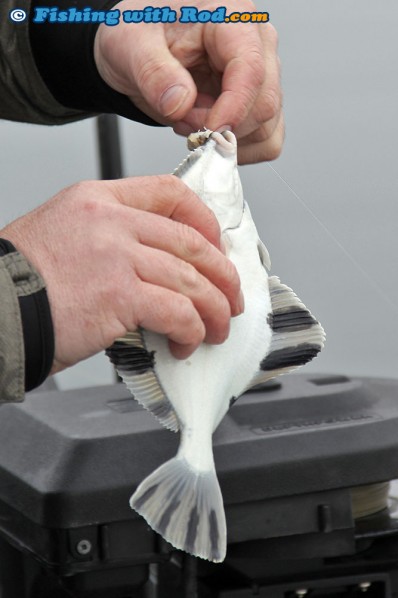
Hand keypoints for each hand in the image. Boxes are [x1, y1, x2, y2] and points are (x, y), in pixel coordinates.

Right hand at [0, 176, 241, 371]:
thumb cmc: (22, 281)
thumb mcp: (65, 235)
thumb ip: (113, 239)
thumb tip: (158, 268)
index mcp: (98, 199)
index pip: (170, 193)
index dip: (205, 221)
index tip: (216, 248)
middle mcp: (111, 220)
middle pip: (191, 241)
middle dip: (222, 275)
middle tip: (230, 298)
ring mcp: (116, 255)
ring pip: (191, 278)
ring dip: (213, 310)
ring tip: (214, 330)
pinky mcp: (118, 295)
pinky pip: (176, 310)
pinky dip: (190, 330)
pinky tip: (185, 343)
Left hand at [94, 0, 283, 163]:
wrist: (140, 49)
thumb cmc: (141, 34)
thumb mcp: (131, 44)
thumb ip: (154, 73)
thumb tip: (181, 104)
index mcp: (232, 17)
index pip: (251, 69)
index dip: (233, 108)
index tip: (208, 131)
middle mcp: (257, 44)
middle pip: (264, 104)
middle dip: (222, 128)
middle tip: (182, 122)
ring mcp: (263, 77)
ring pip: (267, 128)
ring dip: (226, 140)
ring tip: (189, 121)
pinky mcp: (259, 104)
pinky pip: (266, 142)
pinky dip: (238, 149)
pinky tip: (209, 132)